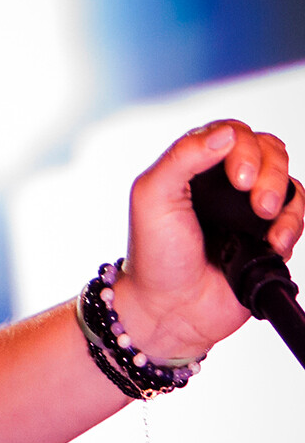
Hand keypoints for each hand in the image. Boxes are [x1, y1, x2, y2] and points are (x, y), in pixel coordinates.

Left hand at [115, 119, 301, 359]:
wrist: (172, 309)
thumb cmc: (154, 255)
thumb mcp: (152, 196)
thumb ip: (183, 157)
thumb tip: (226, 133)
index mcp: (192, 167)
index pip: (232, 134)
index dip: (243, 148)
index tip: (238, 178)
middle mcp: (223, 183)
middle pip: (269, 150)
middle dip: (270, 171)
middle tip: (254, 201)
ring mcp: (248, 209)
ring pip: (288, 180)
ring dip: (283, 195)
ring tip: (265, 219)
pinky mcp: (267, 235)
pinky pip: (297, 215)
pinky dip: (293, 224)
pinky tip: (275, 242)